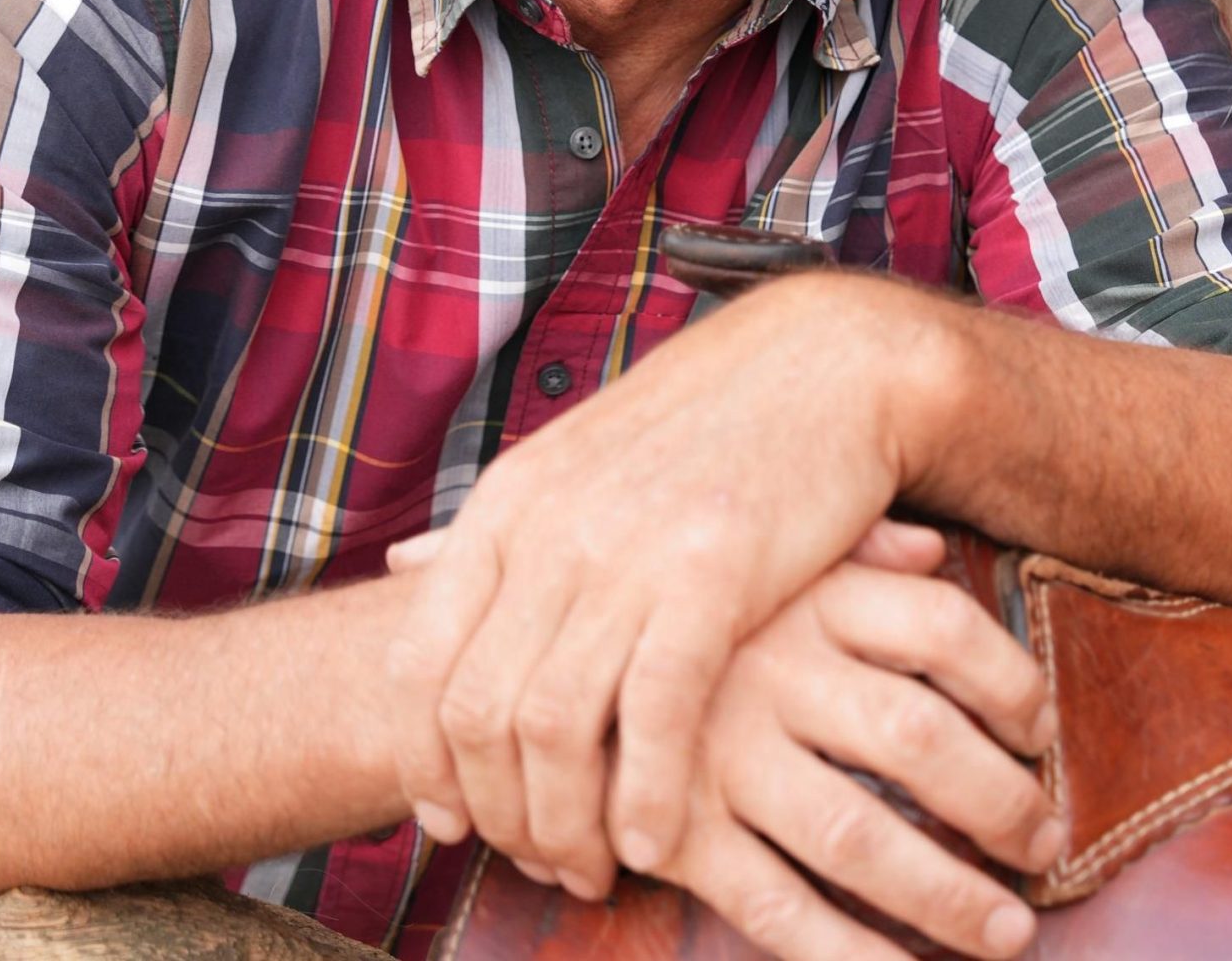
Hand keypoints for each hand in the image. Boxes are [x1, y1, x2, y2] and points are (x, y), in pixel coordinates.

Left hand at [384, 273, 952, 898]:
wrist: (827, 363)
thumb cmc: (707, 423)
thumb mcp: (576, 458)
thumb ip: (496, 528)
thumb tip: (404, 565)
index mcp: (506, 503)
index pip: (417, 663)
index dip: (423, 764)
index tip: (451, 824)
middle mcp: (549, 526)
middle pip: (476, 713)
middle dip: (500, 814)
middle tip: (540, 864)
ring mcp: (626, 546)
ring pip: (552, 727)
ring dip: (566, 823)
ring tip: (595, 867)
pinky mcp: (712, 569)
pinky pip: (653, 714)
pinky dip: (646, 794)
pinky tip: (658, 840)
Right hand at [658, 523, 1058, 960]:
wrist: (525, 650)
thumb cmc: (671, 609)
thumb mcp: (753, 557)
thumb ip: (848, 551)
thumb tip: (929, 548)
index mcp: (806, 599)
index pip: (943, 630)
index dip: (1011, 685)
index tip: (1041, 732)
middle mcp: (772, 675)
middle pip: (920, 742)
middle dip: (1001, 805)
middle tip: (1047, 844)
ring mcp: (720, 759)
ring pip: (860, 837)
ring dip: (949, 896)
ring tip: (1011, 933)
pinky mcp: (676, 834)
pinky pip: (778, 909)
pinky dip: (850, 956)